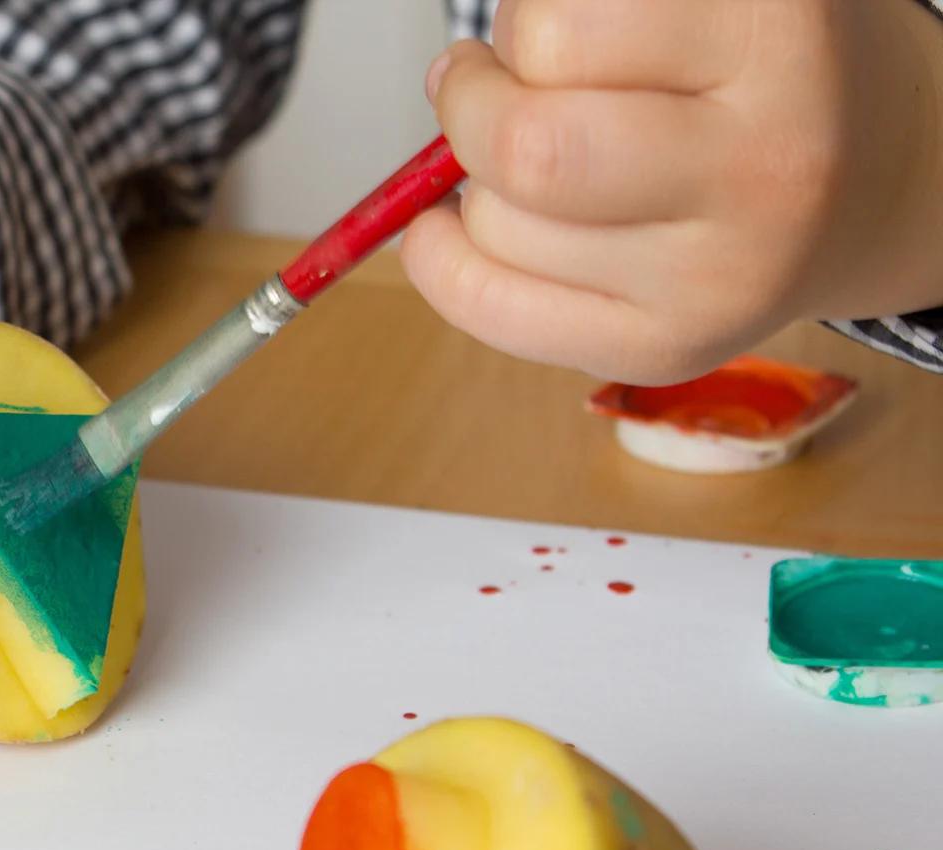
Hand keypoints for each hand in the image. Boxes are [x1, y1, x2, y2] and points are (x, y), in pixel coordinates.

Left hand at [404, 0, 942, 383]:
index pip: (560, 33)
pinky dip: (442, 263)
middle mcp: (762, 163)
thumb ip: (596, 11)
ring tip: (533, 159)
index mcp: (777, 34)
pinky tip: (450, 229)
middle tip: (483, 89)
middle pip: (526, 146)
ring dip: (476, 186)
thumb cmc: (762, 70)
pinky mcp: (673, 346)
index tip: (530, 33)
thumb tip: (453, 76)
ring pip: (501, 228)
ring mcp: (720, 273)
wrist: (878, 180)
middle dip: (470, 111)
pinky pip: (499, 311)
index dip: (517, 28)